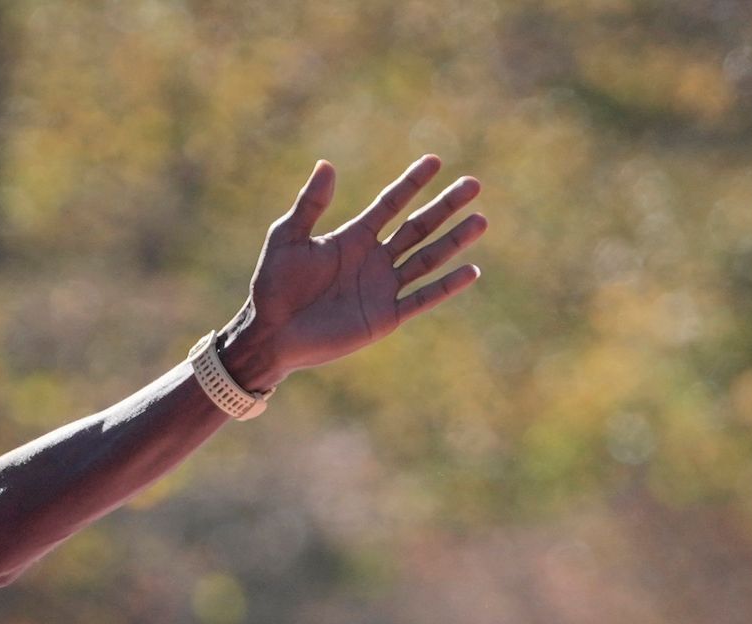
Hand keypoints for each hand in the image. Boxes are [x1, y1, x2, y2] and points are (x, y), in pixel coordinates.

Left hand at [222, 157, 485, 388]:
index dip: (412, 183)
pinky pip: (422, 298)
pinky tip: (471, 270)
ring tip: (480, 220)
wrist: (270, 334)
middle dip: (445, 206)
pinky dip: (445, 286)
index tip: (435, 161)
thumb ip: (310, 204)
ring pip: (427, 258)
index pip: (391, 204)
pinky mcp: (385, 316)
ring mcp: (382, 287)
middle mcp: (373, 259)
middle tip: (473, 184)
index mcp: (353, 238)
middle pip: (418, 227)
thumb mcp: (287, 238)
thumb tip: (327, 164)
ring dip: (454, 240)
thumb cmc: (273, 287)